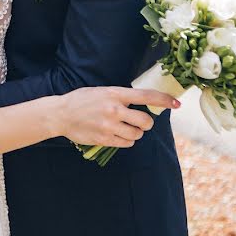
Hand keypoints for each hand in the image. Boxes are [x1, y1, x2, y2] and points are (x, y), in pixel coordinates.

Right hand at [55, 87, 180, 146]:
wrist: (60, 114)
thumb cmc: (81, 101)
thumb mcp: (100, 91)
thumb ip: (120, 96)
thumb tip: (142, 102)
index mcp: (114, 94)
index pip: (146, 96)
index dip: (164, 100)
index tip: (176, 103)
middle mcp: (113, 109)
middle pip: (145, 121)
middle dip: (146, 123)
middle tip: (139, 122)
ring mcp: (109, 125)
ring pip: (137, 135)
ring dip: (135, 133)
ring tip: (124, 129)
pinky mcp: (104, 139)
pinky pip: (126, 143)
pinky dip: (126, 141)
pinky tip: (116, 135)